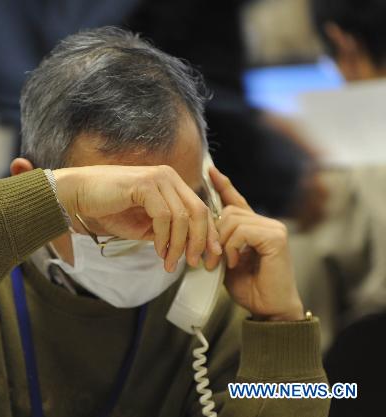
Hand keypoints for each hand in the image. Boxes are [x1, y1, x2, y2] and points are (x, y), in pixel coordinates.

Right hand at [53, 165, 221, 271]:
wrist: (79, 194)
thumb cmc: (108, 207)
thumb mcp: (143, 224)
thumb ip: (164, 231)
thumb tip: (184, 248)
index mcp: (171, 183)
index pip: (200, 208)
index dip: (208, 233)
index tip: (210, 255)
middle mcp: (169, 177)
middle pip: (198, 211)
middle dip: (199, 241)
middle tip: (194, 263)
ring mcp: (158, 178)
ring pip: (182, 216)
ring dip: (178, 245)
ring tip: (169, 262)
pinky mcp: (145, 184)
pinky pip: (163, 216)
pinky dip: (164, 237)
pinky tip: (158, 250)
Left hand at [210, 167, 303, 321]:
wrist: (269, 308)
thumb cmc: (249, 287)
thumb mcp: (227, 259)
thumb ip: (221, 241)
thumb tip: (204, 226)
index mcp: (254, 227)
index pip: (236, 200)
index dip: (223, 185)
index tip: (209, 171)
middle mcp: (266, 223)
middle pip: (228, 211)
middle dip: (213, 234)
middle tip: (209, 260)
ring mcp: (273, 229)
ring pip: (232, 220)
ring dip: (222, 244)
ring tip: (223, 263)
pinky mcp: (276, 238)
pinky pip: (242, 231)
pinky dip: (233, 247)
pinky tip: (236, 262)